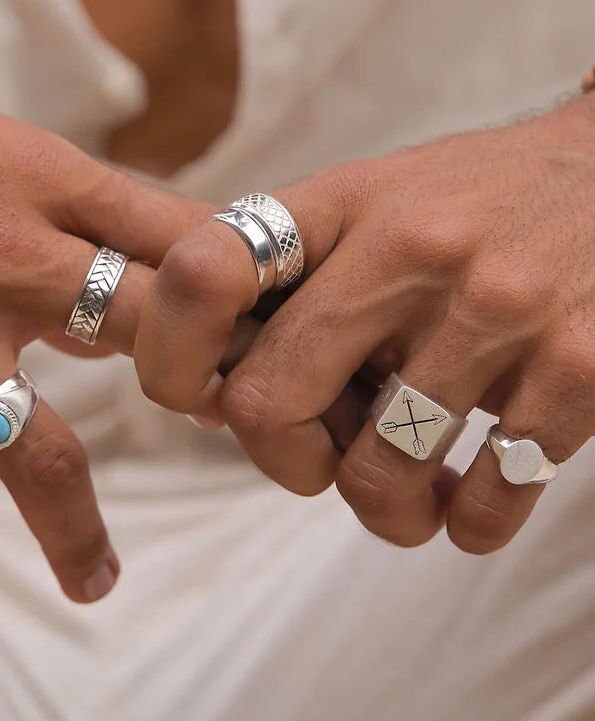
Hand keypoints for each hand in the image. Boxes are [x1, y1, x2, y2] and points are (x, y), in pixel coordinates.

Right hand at [0, 68, 207, 598]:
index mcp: (38, 179)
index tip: (276, 343)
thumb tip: (153, 248)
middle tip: (240, 442)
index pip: (179, 240)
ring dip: (73, 526)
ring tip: (96, 577)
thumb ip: (72, 196)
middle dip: (205, 392)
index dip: (243, 295)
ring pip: (34, 448)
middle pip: (149, 332)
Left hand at [135, 94, 594, 552]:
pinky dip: (469, 524)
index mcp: (347, 202)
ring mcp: (499, 310)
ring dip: (384, 510)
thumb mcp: (383, 196)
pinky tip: (475, 495)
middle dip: (281, 463)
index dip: (168, 351)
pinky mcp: (580, 370)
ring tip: (410, 493)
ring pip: (375, 477)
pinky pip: (485, 505)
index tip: (197, 395)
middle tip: (319, 463)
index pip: (204, 272)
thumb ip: (299, 273)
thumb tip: (211, 394)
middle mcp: (413, 249)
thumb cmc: (484, 201)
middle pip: (268, 404)